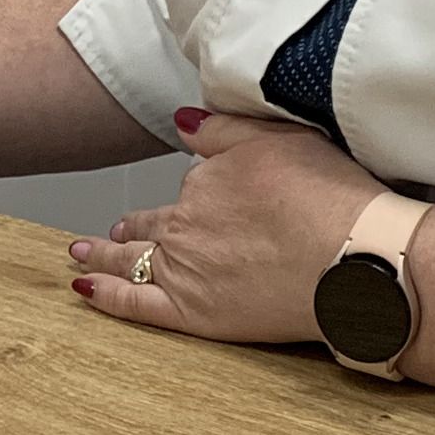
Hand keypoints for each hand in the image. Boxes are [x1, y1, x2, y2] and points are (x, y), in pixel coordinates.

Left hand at [69, 109, 388, 344]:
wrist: (351, 257)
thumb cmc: (329, 198)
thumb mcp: (279, 138)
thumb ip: (223, 129)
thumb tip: (182, 121)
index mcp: (206, 182)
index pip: (190, 186)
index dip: (195, 192)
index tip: (189, 198)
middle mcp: (186, 225)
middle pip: (152, 225)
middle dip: (129, 229)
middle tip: (112, 232)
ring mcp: (185, 271)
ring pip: (133, 261)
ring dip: (104, 255)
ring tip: (83, 254)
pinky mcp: (192, 313)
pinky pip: (134, 303)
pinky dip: (105, 294)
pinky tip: (84, 288)